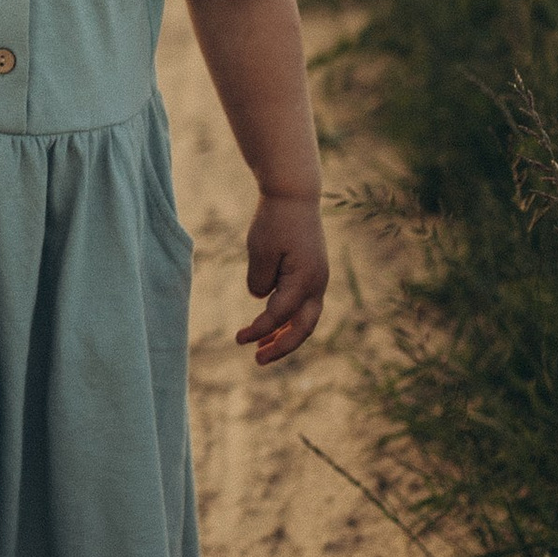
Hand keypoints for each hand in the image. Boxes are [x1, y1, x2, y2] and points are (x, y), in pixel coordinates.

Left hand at [236, 193, 327, 364]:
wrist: (294, 195)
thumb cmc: (276, 220)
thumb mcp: (261, 251)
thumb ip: (260, 280)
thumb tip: (261, 299)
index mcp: (305, 279)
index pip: (279, 315)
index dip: (259, 330)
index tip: (238, 339)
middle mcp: (318, 283)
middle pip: (303, 328)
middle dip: (281, 347)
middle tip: (257, 361)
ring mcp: (318, 279)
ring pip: (305, 319)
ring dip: (285, 336)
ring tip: (261, 351)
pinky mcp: (313, 274)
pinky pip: (303, 305)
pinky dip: (288, 318)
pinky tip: (270, 325)